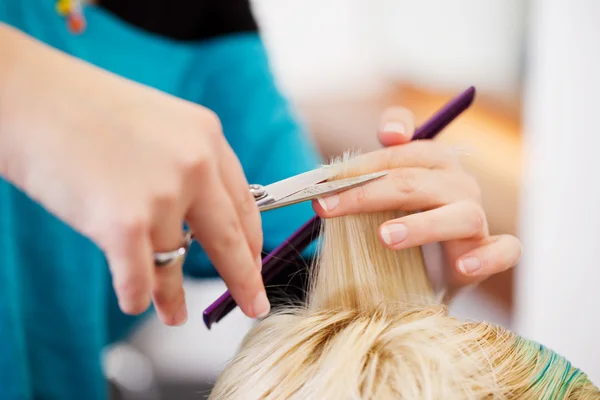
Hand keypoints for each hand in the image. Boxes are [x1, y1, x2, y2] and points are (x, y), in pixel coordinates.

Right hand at [0, 28, 268, 324]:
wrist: (24, 96)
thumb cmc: (82, 111)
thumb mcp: (158, 126)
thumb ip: (186, 168)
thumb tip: (197, 226)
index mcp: (207, 136)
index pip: (244, 202)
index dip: (252, 241)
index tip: (255, 265)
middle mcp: (194, 165)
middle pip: (230, 239)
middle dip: (243, 281)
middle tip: (254, 306)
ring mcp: (162, 194)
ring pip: (176, 264)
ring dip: (173, 296)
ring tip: (174, 315)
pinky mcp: (124, 223)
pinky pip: (139, 278)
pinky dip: (136, 296)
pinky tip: (135, 301)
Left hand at [312, 107, 521, 295]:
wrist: (426, 270)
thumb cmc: (403, 219)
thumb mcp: (383, 192)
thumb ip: (377, 162)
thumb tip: (391, 132)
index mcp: (434, 162)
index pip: (404, 150)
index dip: (367, 161)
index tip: (330, 178)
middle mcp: (459, 184)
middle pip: (418, 181)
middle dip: (369, 193)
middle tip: (329, 207)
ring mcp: (478, 218)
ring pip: (462, 214)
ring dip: (423, 224)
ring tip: (385, 237)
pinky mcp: (491, 252)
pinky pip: (504, 251)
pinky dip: (487, 257)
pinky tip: (462, 266)